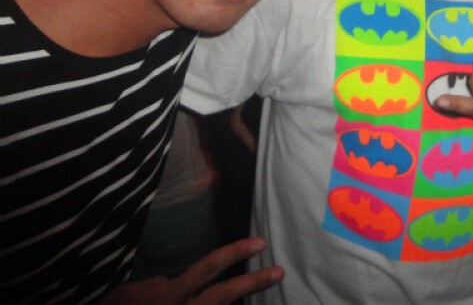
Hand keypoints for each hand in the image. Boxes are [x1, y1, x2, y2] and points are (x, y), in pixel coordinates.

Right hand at [99, 238, 283, 304]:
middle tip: (279, 271)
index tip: (259, 243)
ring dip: (240, 300)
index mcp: (168, 296)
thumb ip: (149, 286)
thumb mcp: (124, 295)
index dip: (235, 253)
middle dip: (254, 283)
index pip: (208, 268)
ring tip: (266, 284)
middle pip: (224, 296)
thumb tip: (166, 283)